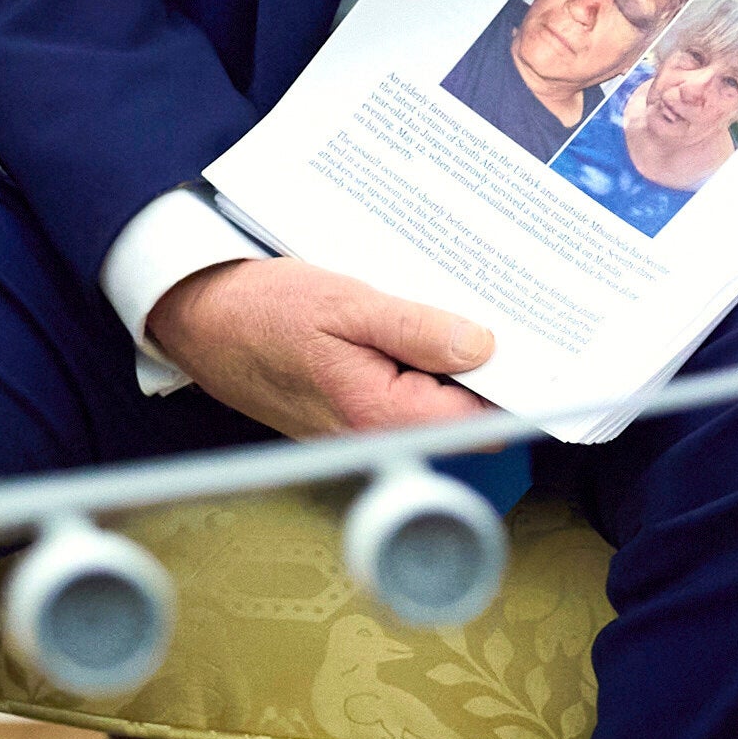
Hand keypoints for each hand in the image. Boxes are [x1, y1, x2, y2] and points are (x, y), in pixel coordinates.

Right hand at [144, 259, 494, 441]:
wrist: (197, 319)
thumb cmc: (261, 310)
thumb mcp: (344, 302)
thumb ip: (416, 330)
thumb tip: (482, 347)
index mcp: (377, 414)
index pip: (478, 417)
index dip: (515, 382)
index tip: (540, 343)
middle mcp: (372, 436)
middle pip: (461, 416)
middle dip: (490, 370)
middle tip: (508, 315)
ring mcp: (360, 431)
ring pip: (434, 406)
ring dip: (453, 365)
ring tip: (464, 313)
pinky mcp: (349, 416)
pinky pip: (406, 397)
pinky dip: (421, 366)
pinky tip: (421, 327)